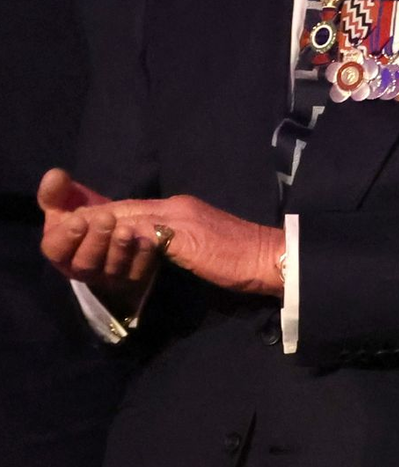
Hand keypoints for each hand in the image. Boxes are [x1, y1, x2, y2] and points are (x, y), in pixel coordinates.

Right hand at [39, 168, 158, 311]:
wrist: (119, 233)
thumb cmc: (88, 218)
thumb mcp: (70, 203)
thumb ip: (58, 192)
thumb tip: (54, 176)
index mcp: (62, 251)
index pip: (56, 250)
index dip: (66, 237)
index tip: (79, 220)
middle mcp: (83, 269)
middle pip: (85, 264)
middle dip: (95, 241)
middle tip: (107, 218)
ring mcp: (110, 276)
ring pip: (112, 270)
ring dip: (120, 249)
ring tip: (127, 229)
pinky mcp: (135, 278)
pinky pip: (139, 271)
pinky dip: (144, 256)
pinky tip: (149, 239)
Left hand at [79, 194, 285, 298]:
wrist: (273, 258)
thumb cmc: (242, 259)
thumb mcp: (201, 248)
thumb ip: (175, 243)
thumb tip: (148, 249)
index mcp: (181, 210)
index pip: (132, 209)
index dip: (101, 213)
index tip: (73, 221)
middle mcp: (177, 207)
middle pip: (122, 207)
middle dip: (88, 217)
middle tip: (57, 224)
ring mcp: (180, 218)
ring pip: (126, 215)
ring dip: (96, 226)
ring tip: (68, 234)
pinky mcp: (183, 233)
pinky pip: (141, 231)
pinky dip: (116, 237)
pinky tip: (98, 247)